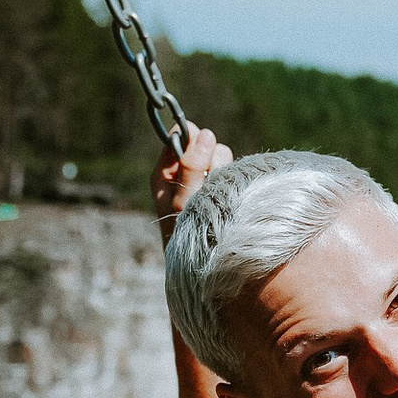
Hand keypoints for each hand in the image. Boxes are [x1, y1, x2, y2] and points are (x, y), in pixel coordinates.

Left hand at [154, 125, 232, 244]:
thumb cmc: (186, 234)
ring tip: (219, 195)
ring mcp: (204, 179)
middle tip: (209, 183)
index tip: (202, 151)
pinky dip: (233, 180)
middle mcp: (184, 172)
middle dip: (211, 158)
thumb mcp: (184, 200)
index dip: (192, 139)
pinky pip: (232, 170)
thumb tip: (204, 133)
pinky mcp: (221, 187)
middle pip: (204, 143)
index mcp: (164, 172)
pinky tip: (228, 198)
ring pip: (221, 156)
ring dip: (223, 170)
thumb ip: (191, 166)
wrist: (204, 264)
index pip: (179, 136)